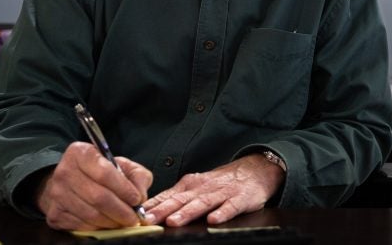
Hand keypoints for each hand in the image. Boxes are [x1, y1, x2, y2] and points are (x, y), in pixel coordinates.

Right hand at [36, 141, 154, 230]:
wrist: (70, 181)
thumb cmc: (100, 171)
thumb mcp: (121, 165)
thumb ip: (137, 176)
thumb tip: (140, 196)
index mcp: (80, 153)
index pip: (104, 173)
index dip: (124, 189)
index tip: (137, 199)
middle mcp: (64, 172)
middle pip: (98, 197)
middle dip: (121, 210)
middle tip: (134, 217)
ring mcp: (57, 194)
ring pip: (91, 214)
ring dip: (112, 221)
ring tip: (124, 221)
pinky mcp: (55, 213)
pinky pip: (82, 225)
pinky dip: (99, 227)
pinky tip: (108, 222)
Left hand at [144, 153, 284, 226]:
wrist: (254, 170)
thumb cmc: (221, 183)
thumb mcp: (196, 186)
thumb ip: (176, 198)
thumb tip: (148, 212)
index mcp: (190, 185)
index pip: (167, 195)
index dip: (152, 205)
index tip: (137, 214)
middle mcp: (203, 188)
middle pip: (181, 199)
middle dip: (163, 210)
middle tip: (148, 220)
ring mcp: (222, 193)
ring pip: (202, 203)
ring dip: (187, 212)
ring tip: (174, 221)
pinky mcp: (240, 199)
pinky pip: (231, 207)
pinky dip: (222, 213)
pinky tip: (214, 220)